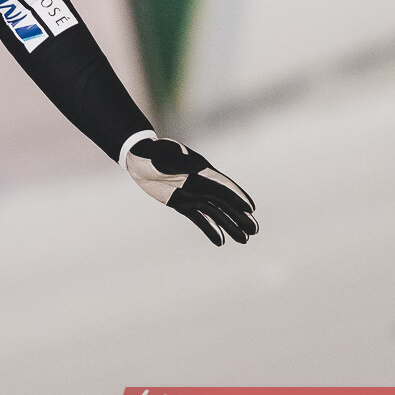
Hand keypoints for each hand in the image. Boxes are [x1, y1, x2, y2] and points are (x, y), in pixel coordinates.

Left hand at [125, 136, 257, 245]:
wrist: (140, 160)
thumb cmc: (151, 152)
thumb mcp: (160, 152)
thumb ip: (173, 157)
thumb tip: (186, 161)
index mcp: (200, 170)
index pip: (222, 185)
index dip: (237, 196)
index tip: (250, 208)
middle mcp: (201, 184)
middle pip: (224, 201)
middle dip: (239, 215)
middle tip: (254, 230)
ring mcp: (194, 195)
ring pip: (216, 213)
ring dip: (230, 226)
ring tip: (244, 240)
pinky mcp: (184, 204)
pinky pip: (199, 218)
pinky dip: (210, 229)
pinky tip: (221, 241)